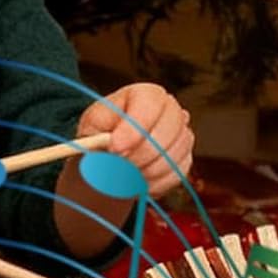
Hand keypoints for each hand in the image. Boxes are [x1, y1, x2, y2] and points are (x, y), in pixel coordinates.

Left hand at [77, 84, 192, 198]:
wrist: (109, 154)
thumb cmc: (100, 134)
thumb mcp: (91, 127)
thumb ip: (99, 133)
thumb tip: (114, 150)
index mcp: (146, 94)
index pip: (149, 105)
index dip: (133, 130)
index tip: (115, 150)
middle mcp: (171, 110)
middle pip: (169, 131)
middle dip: (141, 154)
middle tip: (119, 167)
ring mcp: (182, 135)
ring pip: (173, 156)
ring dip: (145, 171)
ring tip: (124, 174)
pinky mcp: (185, 159)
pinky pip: (176, 175)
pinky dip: (154, 183)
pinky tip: (137, 180)